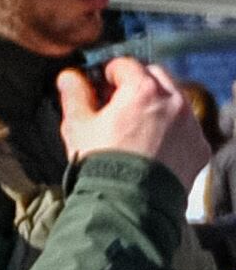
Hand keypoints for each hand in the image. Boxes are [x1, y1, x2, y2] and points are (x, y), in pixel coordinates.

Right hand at [58, 57, 203, 183]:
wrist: (129, 203)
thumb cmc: (101, 163)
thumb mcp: (78, 126)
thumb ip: (74, 95)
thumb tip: (70, 76)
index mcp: (142, 91)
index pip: (124, 65)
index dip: (107, 74)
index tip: (98, 87)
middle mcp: (174, 102)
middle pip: (155, 76)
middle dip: (136, 84)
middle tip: (117, 104)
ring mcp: (190, 125)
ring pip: (174, 100)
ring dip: (157, 104)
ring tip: (136, 126)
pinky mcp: (199, 147)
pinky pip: (186, 127)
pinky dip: (171, 129)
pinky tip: (152, 145)